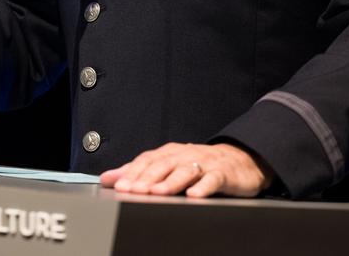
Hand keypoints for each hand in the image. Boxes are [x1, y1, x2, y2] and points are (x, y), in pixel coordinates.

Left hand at [99, 142, 271, 197]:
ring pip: (185, 171)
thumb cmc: (199, 164)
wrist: (240, 160)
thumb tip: (108, 178)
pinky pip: (212, 180)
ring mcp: (204, 163)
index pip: (147, 160)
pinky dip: (203, 187)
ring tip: (157, 192)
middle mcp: (184, 155)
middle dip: (146, 178)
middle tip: (133, 190)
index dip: (132, 172)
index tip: (119, 185)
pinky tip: (194, 196)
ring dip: (170, 182)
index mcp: (170, 153)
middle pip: (163, 165)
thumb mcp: (169, 164)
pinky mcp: (223, 174)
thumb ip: (138, 171)